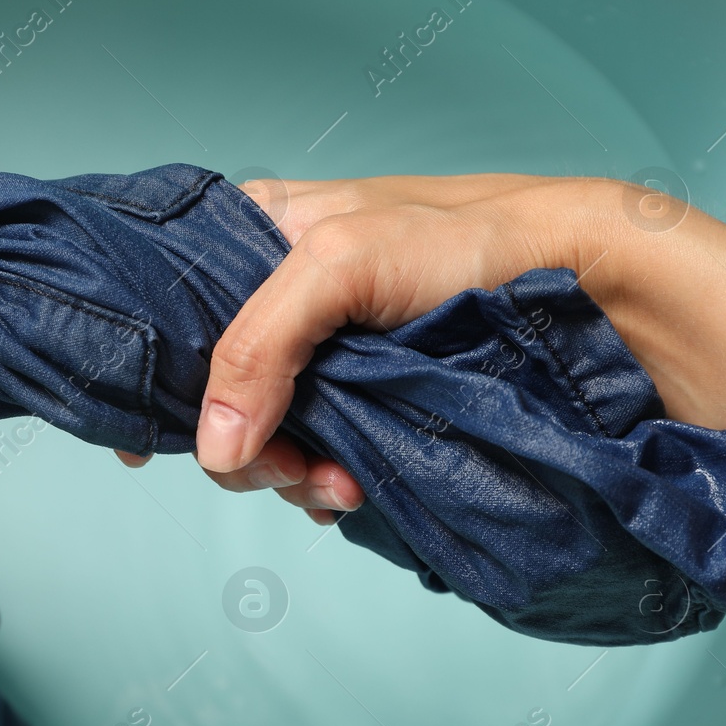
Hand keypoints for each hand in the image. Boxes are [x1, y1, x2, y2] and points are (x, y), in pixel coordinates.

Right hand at [141, 174, 618, 523]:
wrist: (586, 290)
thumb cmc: (468, 242)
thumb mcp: (337, 266)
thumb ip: (257, 345)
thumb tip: (213, 448)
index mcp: (257, 236)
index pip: (167, 304)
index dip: (148, 372)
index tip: (139, 436)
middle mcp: (282, 299)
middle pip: (211, 391)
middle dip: (241, 443)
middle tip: (286, 463)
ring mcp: (325, 358)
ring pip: (262, 437)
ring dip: (290, 475)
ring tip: (341, 483)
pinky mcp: (368, 405)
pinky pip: (317, 460)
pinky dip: (326, 486)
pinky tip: (356, 489)